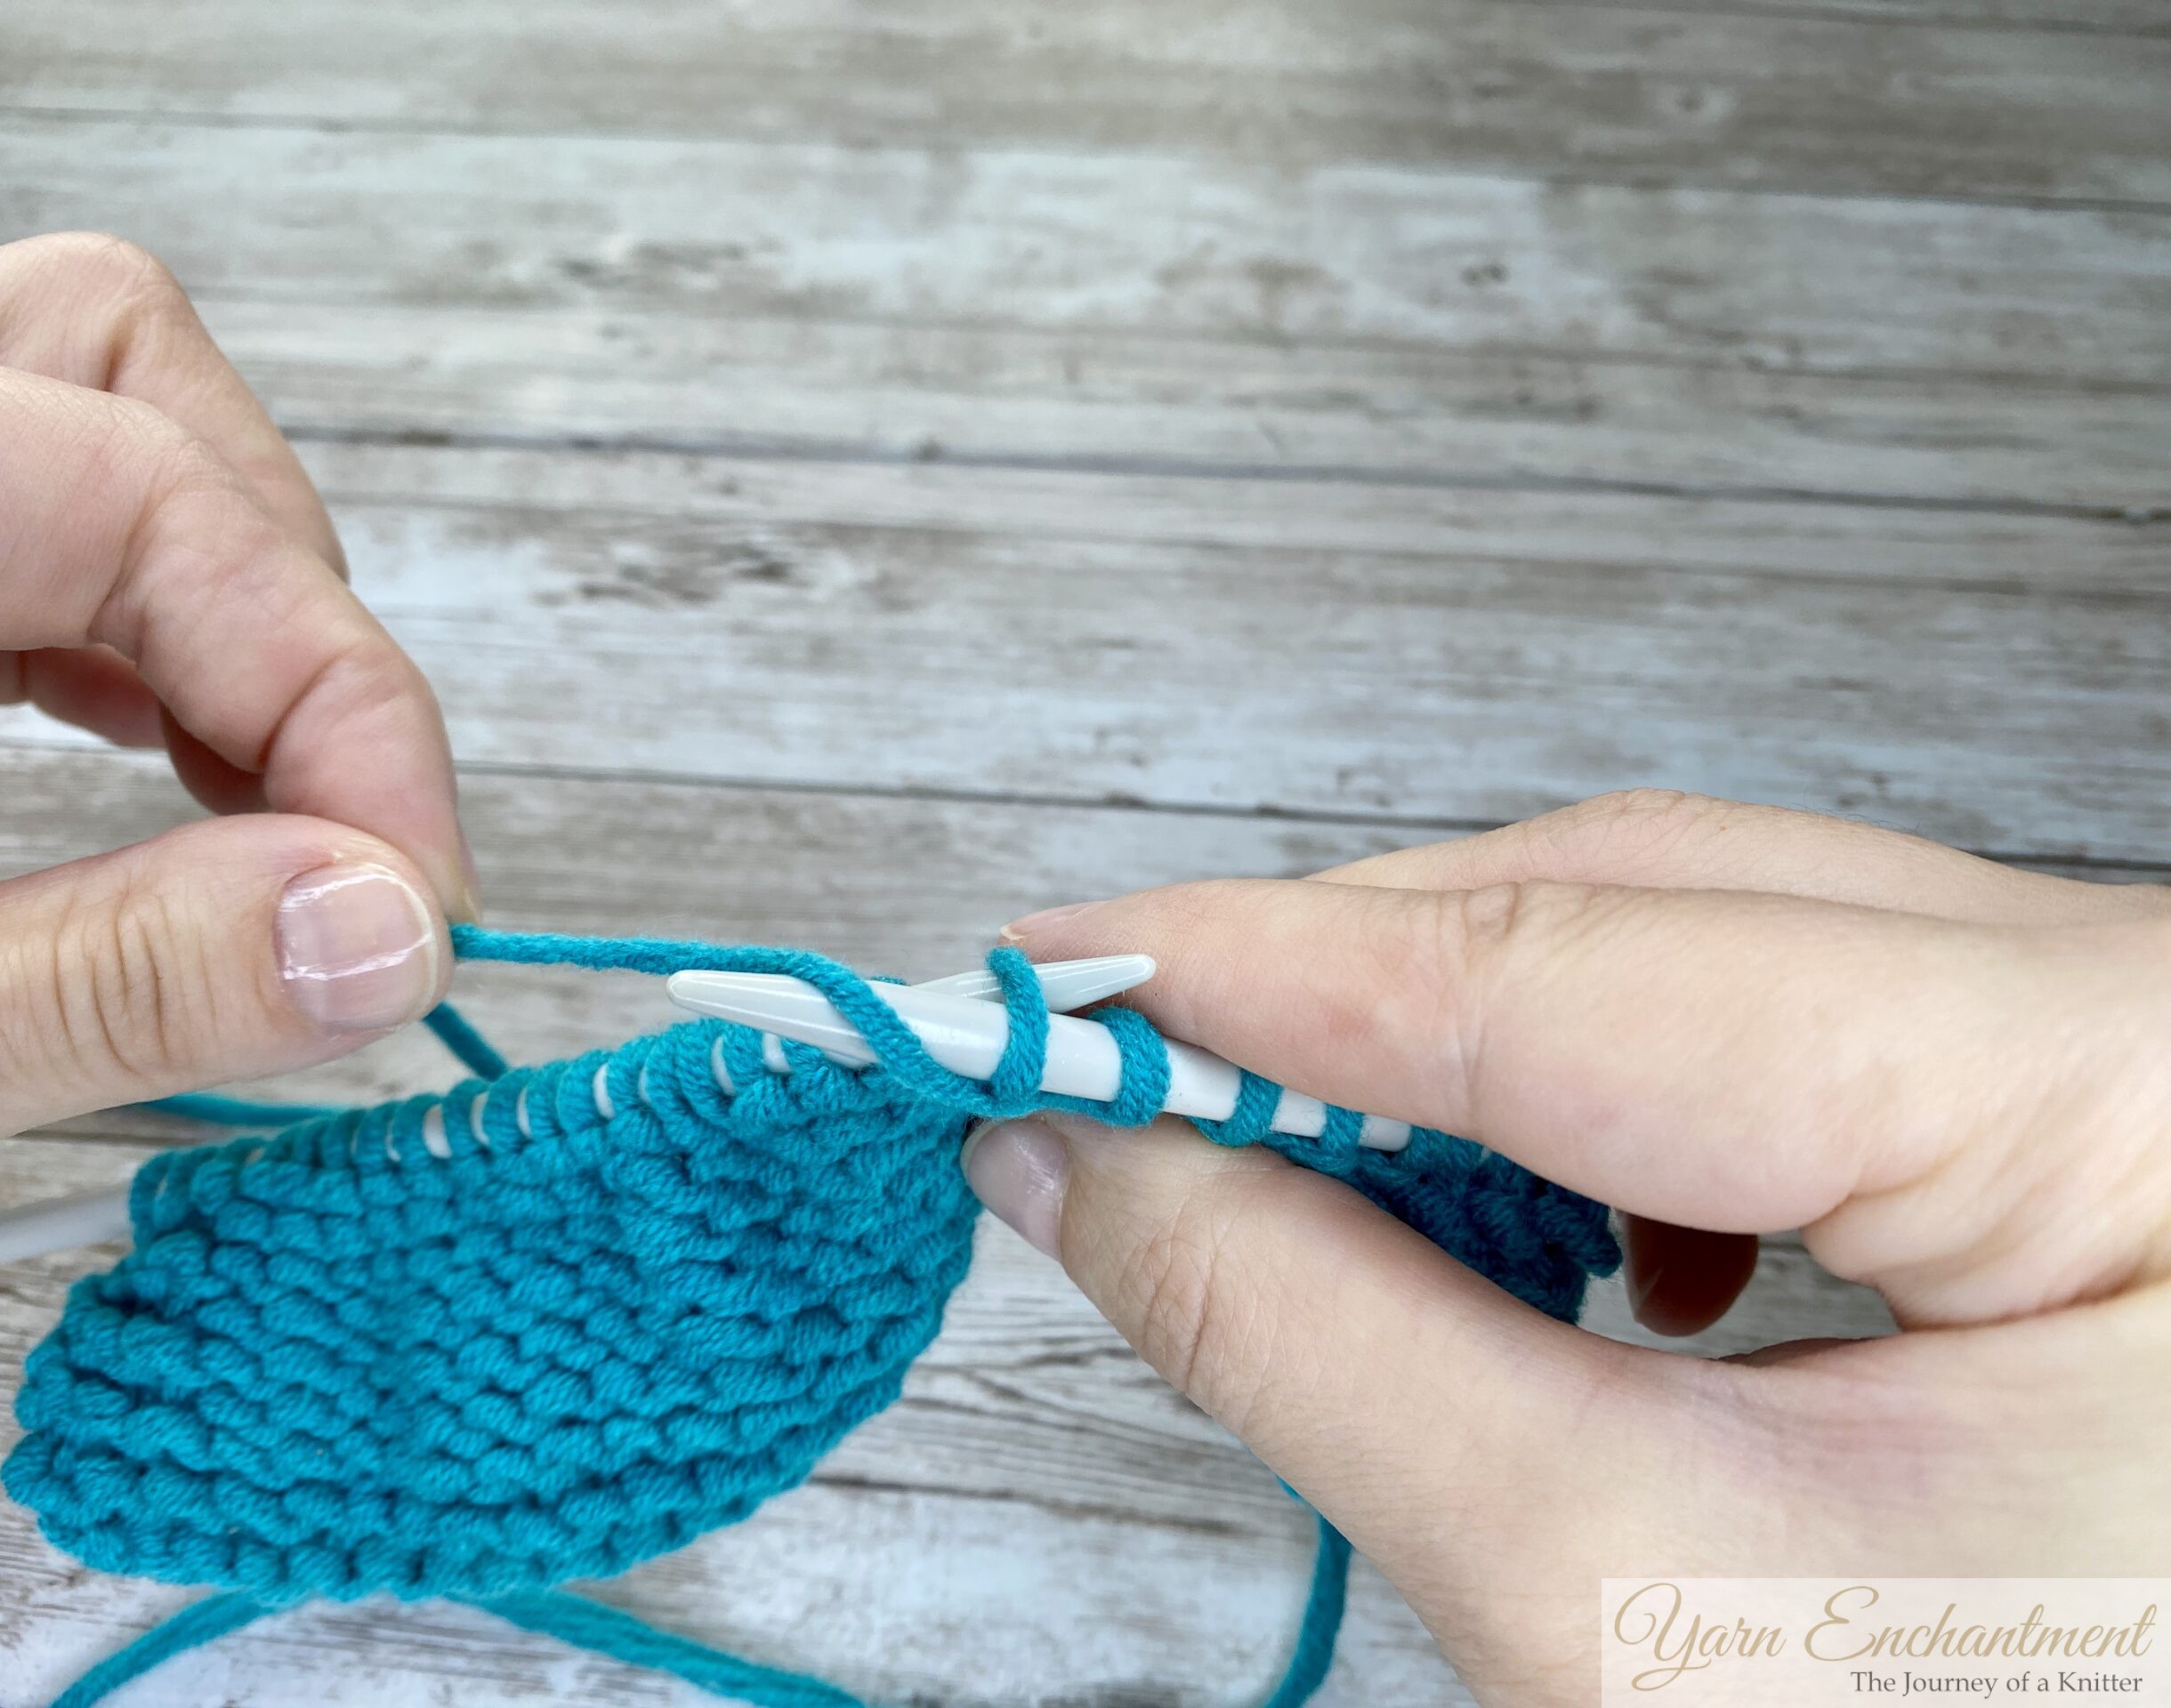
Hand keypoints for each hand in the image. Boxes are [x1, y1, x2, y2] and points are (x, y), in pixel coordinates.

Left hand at [0, 235, 470, 1172]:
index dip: (336, 698)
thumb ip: (90, 980)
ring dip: (219, 601)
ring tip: (272, 805)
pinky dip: (119, 619)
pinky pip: (2, 489)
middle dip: (285, 605)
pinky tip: (162, 754)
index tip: (423, 909)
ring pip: (77, 402)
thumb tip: (381, 933)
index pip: (138, 491)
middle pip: (118, 365)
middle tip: (343, 843)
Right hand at [962, 791, 2170, 1701]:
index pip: (1582, 967)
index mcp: (2109, 1093)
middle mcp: (2128, 1015)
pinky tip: (1545, 1230)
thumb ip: (1323, 1340)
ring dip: (1457, 1044)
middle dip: (1341, 989)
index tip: (1050, 975)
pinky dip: (1603, 1108)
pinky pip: (1786, 1033)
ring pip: (1700, 948)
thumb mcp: (1629, 1596)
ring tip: (1273, 1146)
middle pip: (1642, 908)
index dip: (1267, 971)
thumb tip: (1088, 1158)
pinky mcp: (2073, 1130)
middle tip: (1105, 1051)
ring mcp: (2110, 1061)